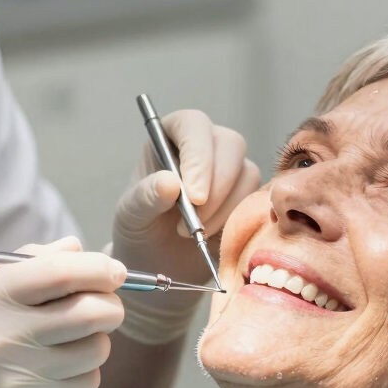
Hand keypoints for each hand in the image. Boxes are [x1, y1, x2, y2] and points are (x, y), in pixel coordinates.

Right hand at [0, 238, 125, 387]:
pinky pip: (86, 384)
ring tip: (68, 342)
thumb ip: (25, 266)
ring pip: (96, 349)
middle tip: (108, 304)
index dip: (99, 268)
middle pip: (91, 311)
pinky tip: (53, 372)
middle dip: (111, 304)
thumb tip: (77, 249)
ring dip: (94, 341)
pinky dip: (81, 374)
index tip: (115, 269)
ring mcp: (19, 379)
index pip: (60, 273)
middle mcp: (3, 337)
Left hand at [112, 110, 259, 344]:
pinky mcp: (247, 196)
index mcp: (171, 136)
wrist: (158, 263)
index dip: (198, 156)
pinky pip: (257, 200)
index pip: (192, 125)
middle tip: (194, 223)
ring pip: (247, 173)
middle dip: (217, 186)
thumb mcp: (131, 216)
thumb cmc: (139, 231)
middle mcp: (205, 145)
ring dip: (224, 209)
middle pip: (230, 144)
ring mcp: (230, 169)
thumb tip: (169, 183)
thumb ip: (145, 197)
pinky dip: (237, 221)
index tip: (193, 196)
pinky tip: (213, 237)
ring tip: (194, 234)